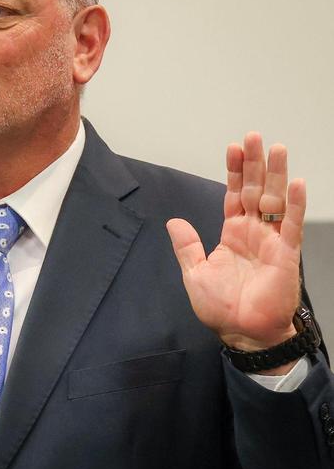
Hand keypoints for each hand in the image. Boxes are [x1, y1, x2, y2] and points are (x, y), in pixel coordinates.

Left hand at [167, 133, 304, 359]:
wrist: (242, 332)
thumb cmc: (221, 307)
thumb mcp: (195, 273)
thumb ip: (187, 246)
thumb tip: (173, 221)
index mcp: (232, 234)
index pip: (233, 194)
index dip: (234, 172)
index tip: (233, 147)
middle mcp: (253, 232)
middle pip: (255, 189)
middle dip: (255, 163)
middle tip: (254, 136)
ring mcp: (272, 240)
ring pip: (275, 199)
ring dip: (276, 174)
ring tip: (276, 148)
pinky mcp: (286, 253)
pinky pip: (291, 224)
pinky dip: (294, 204)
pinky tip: (295, 183)